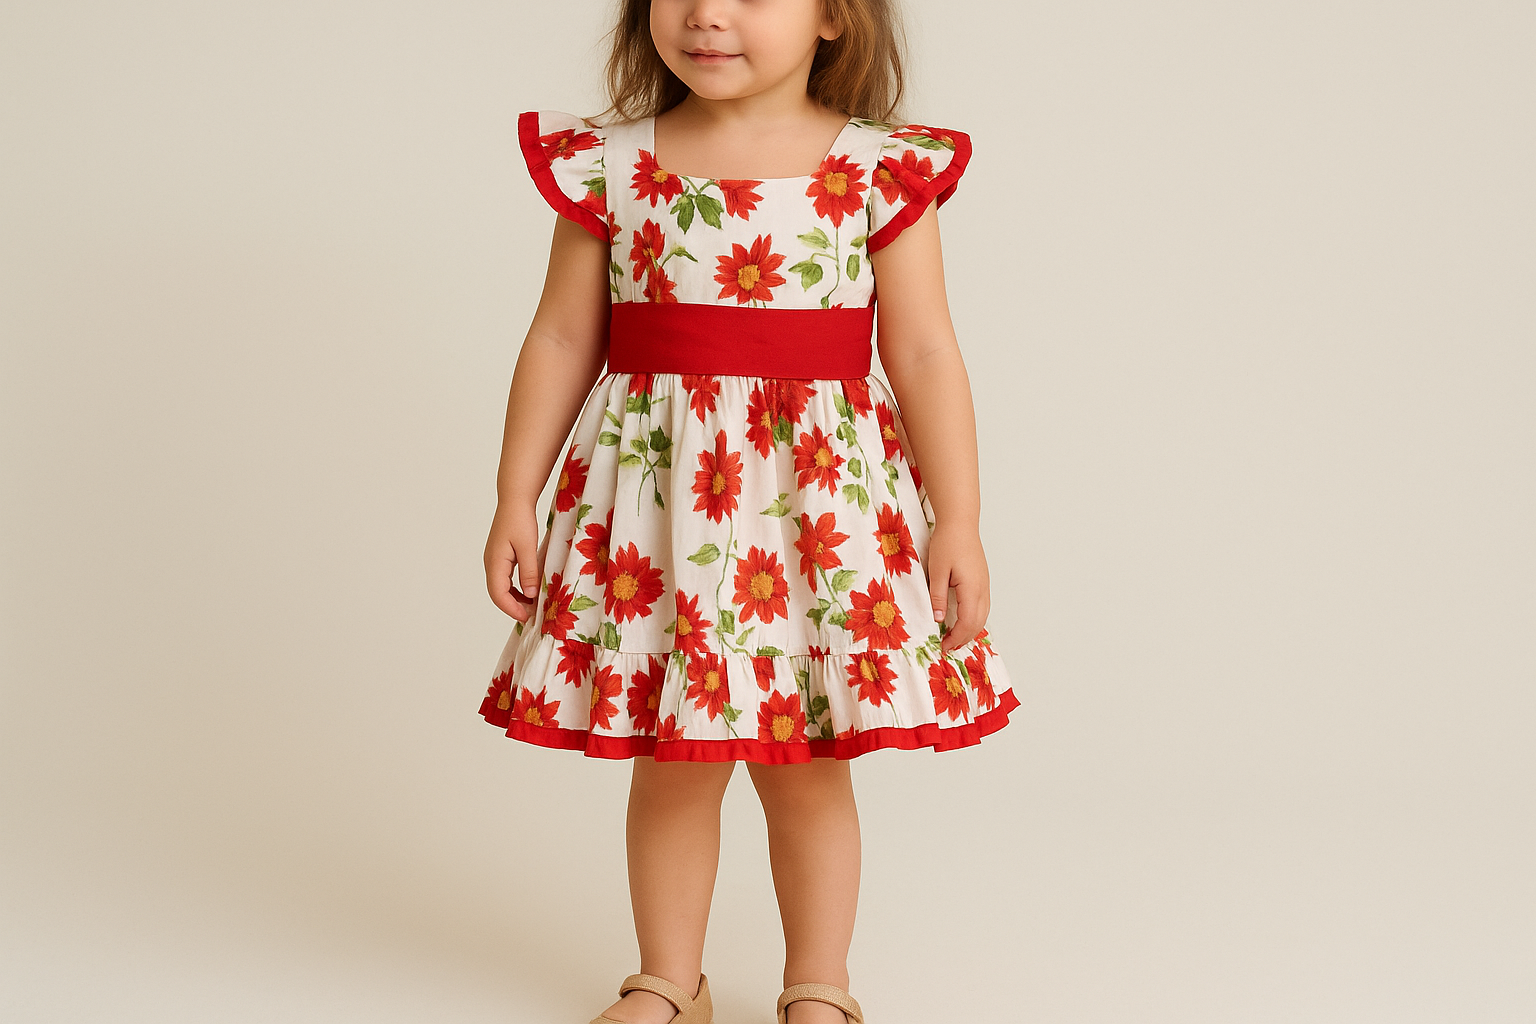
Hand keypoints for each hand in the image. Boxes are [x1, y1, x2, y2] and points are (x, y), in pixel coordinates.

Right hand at [484, 501, 544, 620]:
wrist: (515, 500)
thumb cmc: (520, 520)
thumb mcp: (528, 547)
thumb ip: (529, 572)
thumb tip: (530, 595)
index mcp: (495, 563)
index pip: (498, 595)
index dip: (512, 609)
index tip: (527, 618)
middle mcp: (491, 564)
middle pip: (498, 594)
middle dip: (514, 607)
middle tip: (532, 616)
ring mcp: (494, 561)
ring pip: (501, 587)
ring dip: (515, 599)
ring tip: (533, 606)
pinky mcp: (501, 557)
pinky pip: (506, 579)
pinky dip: (516, 588)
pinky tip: (530, 590)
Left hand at [926, 520, 990, 653]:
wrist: (960, 522)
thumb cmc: (948, 542)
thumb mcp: (937, 571)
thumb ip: (938, 597)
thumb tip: (939, 619)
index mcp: (972, 589)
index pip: (967, 622)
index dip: (957, 637)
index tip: (944, 646)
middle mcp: (982, 589)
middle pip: (978, 622)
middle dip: (964, 638)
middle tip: (948, 646)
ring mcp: (985, 584)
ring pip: (983, 615)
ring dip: (971, 629)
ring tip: (955, 637)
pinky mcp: (982, 579)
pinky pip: (983, 605)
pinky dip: (974, 618)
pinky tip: (964, 620)